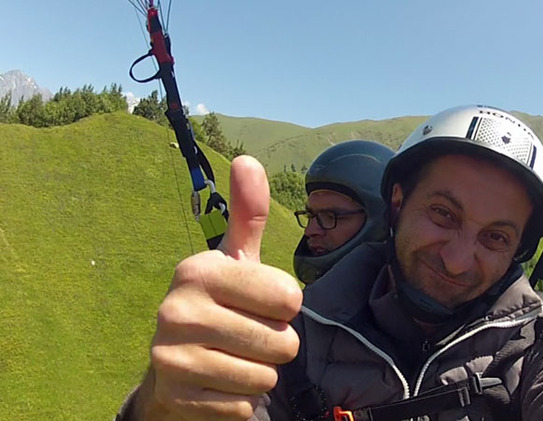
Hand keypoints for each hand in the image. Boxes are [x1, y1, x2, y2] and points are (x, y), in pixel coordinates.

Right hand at [142, 156, 302, 419]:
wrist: (172, 365)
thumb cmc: (218, 304)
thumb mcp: (233, 259)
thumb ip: (248, 214)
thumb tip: (248, 158)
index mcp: (198, 270)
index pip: (289, 297)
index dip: (285, 306)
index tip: (259, 303)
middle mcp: (176, 310)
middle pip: (282, 342)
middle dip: (276, 344)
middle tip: (247, 335)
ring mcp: (172, 358)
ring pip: (266, 378)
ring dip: (260, 373)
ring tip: (233, 358)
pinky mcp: (176, 399)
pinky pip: (245, 407)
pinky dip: (240, 400)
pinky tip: (218, 382)